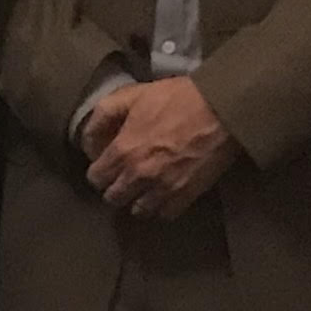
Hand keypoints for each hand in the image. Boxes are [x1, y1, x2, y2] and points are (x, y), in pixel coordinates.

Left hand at [84, 77, 237, 219]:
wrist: (221, 108)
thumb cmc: (176, 98)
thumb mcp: (132, 95)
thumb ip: (102, 117)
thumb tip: (88, 142)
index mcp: (122, 151)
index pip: (95, 178)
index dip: (99, 170)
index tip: (107, 164)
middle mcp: (138, 176)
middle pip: (113, 198)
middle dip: (115, 187)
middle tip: (124, 176)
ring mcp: (163, 189)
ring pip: (137, 211)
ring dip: (137, 200)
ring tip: (144, 188)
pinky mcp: (186, 196)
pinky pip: (164, 214)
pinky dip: (161, 207)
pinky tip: (163, 193)